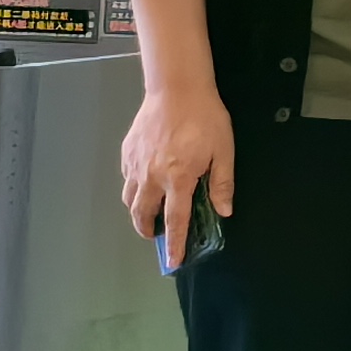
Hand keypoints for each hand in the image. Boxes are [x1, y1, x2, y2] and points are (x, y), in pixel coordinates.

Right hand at [121, 75, 235, 240]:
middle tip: (157, 236)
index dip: (175, 243)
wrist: (177, 89)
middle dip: (148, 230)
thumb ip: (221, 183)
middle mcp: (152, 176)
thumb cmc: (205, 118)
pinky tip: (144, 186)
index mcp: (178, 178)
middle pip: (142, 214)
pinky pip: (126, 178)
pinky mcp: (127, 152)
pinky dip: (133, 189)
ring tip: (148, 215)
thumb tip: (223, 210)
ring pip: (129, 198)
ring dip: (137, 212)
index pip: (176, 220)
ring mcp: (135, 164)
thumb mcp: (223, 151)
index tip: (174, 260)